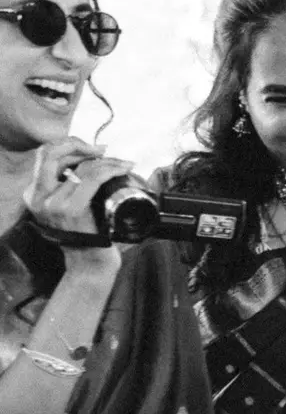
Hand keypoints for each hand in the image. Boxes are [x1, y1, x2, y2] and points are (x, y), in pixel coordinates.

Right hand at [23, 138, 131, 267]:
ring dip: (105, 160)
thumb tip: (90, 163)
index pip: (45, 156)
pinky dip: (110, 169)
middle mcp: (39, 197)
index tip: (90, 148)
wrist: (91, 269)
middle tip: (103, 150)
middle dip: (79, 145)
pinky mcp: (72, 209)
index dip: (68, 145)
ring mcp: (54, 204)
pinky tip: (122, 168)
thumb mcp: (71, 209)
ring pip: (80, 166)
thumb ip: (71, 188)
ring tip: (121, 163)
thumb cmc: (88, 239)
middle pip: (53, 153)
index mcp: (35, 195)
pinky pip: (92, 179)